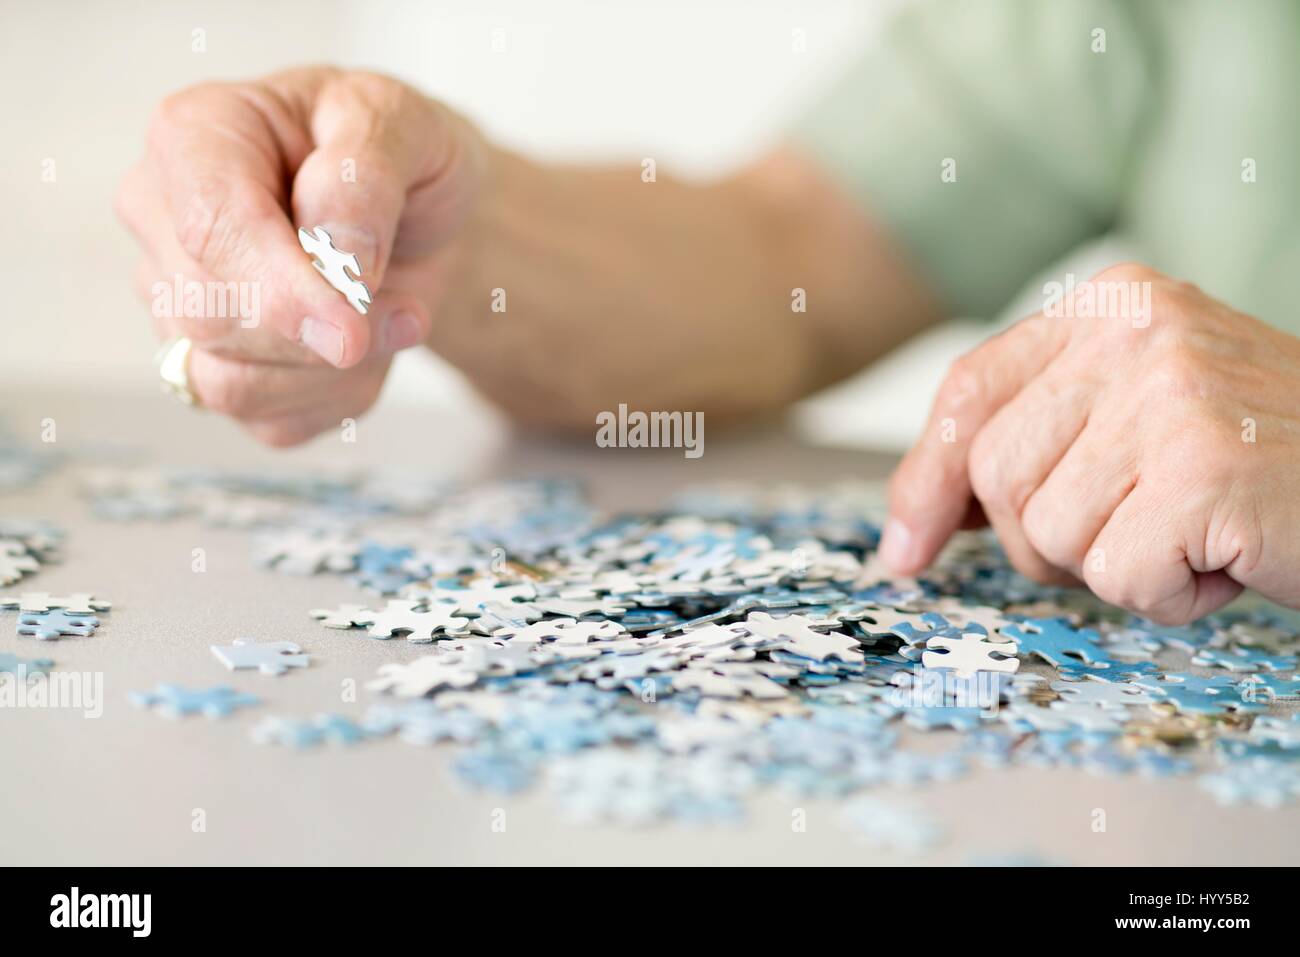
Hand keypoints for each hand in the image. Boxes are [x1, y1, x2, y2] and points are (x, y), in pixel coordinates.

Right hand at [116, 67, 483, 444]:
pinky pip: (269, 419)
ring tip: (395, 316)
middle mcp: (162, 220)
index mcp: (194, 135)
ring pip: (228, 383)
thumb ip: (364, 176)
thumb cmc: (396, 154)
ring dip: (333, 372)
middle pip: (209, 316)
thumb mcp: (402, 124)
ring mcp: (177, 301)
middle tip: (405, 307)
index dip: (280, 288)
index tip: (351, 325)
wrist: (418, 212)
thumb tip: (338, 257)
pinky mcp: (215, 369)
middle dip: (321, 331)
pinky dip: (338, 396)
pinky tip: (369, 347)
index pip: (208, 227)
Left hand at [880, 263, 1299, 623]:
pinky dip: (1167, 597)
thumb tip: (912, 526)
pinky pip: (1117, 575)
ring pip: (1047, 533)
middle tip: (1134, 530)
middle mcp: (1135, 328)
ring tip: (1192, 532)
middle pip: (995, 474)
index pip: (967, 393)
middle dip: (1045, 537)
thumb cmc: (1264, 463)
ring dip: (1113, 566)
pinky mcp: (1206, 465)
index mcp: (1110, 303)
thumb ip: (1036, 439)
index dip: (925, 481)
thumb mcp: (1136, 420)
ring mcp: (1171, 392)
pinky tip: (1223, 558)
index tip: (907, 551)